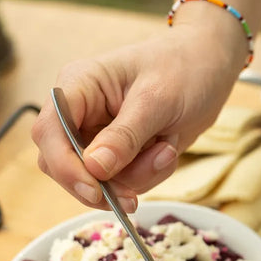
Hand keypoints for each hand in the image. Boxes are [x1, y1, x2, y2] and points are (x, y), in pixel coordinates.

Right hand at [32, 19, 243, 211]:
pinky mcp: (119, 152)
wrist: (211, 68)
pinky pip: (122, 181)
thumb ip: (125, 135)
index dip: (66, 167)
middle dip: (104, 182)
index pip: (49, 132)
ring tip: (167, 149)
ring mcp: (98, 134)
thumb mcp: (157, 100)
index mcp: (78, 85)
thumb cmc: (183, 69)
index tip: (95, 191)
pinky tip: (166, 150)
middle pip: (64, 164)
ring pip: (97, 179)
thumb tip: (94, 169)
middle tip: (135, 192)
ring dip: (136, 177)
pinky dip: (147, 175)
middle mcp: (80, 112)